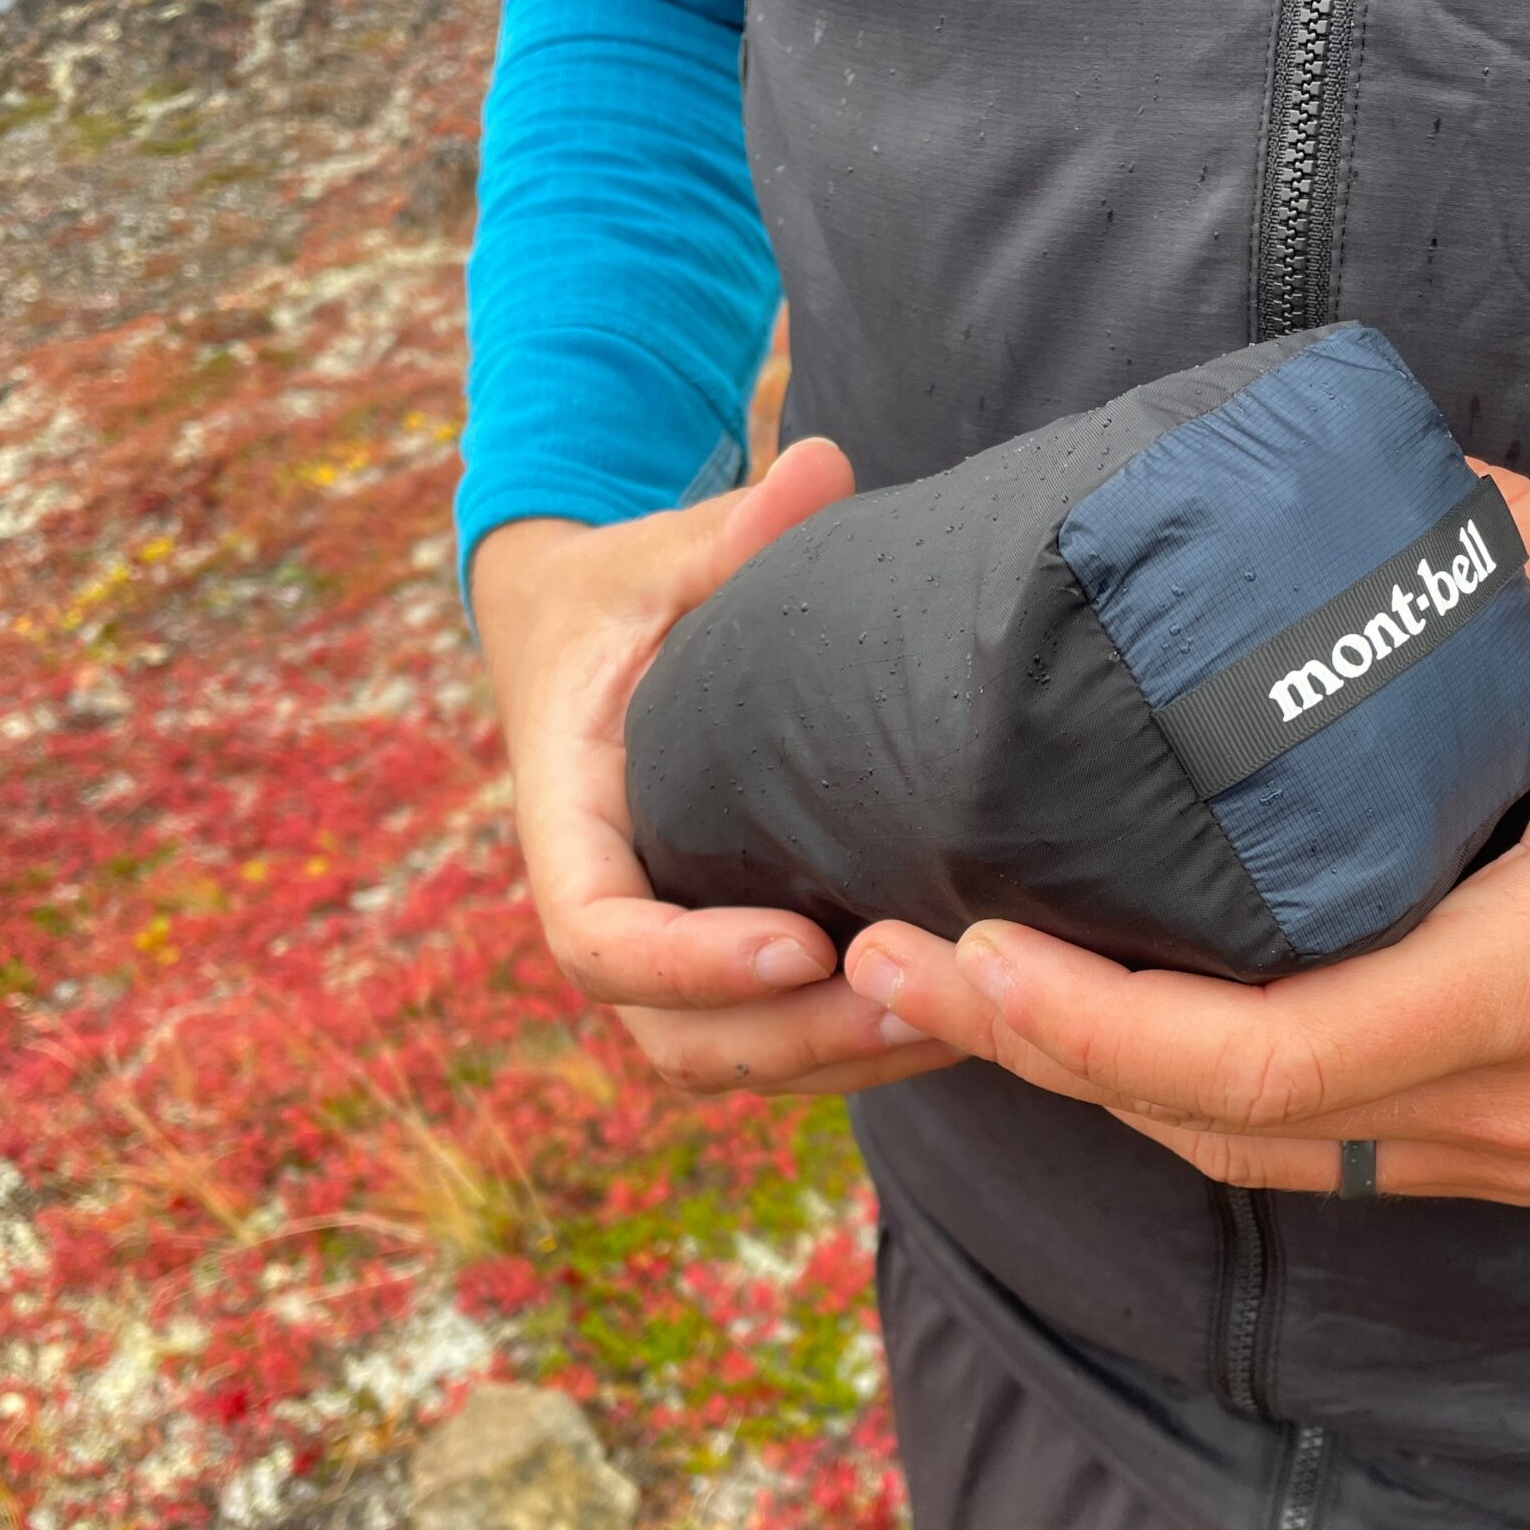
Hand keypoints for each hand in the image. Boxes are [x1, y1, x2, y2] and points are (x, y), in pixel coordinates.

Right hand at [475, 439, 957, 1094]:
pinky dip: (850, 1048)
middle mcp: (607, 905)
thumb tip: (820, 469)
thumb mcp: (659, 555)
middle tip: (914, 1003)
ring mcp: (664, 945)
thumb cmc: (626, 593)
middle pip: (672, 1033)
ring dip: (834, 1060)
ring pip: (726, 1058)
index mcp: (569, 821)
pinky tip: (960, 1017)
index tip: (800, 945)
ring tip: (956, 1025)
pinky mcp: (721, 954)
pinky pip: (770, 1039)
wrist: (595, 638)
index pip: (599, 936)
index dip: (691, 961)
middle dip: (790, 1038)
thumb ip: (727, 531)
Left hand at [840, 464, 1529, 1201]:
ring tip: (964, 986)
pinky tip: (1114, 1019)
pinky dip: (1201, 1096)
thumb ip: (1478, 543)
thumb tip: (1306, 480)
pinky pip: (1327, 1150)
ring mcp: (1526, 1151)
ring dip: (1103, 1086)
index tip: (960, 945)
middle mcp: (1522, 1103)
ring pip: (1263, 1156)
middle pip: (1225, 1126)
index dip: (1090, 1024)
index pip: (1269, 1054)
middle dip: (1039, 1056)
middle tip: (891, 953)